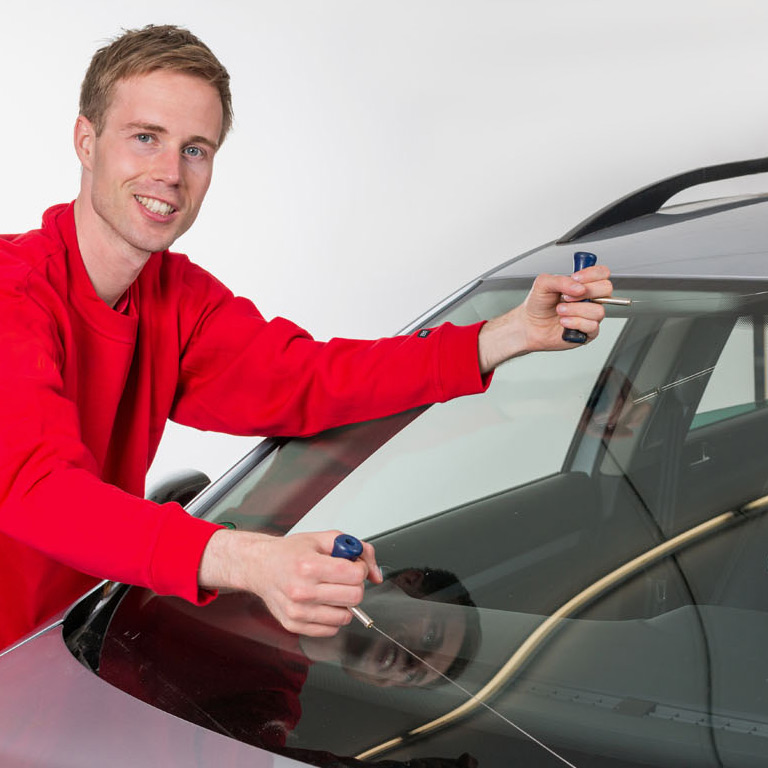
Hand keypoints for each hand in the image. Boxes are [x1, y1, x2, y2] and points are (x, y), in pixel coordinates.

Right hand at [199, 529, 381, 635]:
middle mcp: (302, 591)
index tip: (353, 565)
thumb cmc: (291, 552)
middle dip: (355, 585)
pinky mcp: (295, 625)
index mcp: (309, 566)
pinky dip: (333, 616)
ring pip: (345, 616)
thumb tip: (376, 574)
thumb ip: (358, 549)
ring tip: (332, 590)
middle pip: (354, 597)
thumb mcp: (324, 538)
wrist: (261, 566)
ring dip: (345, 603)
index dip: (360, 568)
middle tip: (344, 577)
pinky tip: (323, 602)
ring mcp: (298, 611)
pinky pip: (331, 629)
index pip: (355, 575)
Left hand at [477, 266, 611, 372]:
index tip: (576, 278)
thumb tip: (579, 287)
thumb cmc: (538, 305)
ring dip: (575, 310)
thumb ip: (561, 280)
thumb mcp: (543, 284)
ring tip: (560, 311)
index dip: (592, 274)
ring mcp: (591, 316)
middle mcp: (590, 299)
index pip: (602, 273)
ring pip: (598, 310)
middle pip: (606, 289)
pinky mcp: (588, 332)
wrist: (529, 325)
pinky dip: (575, 323)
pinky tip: (564, 322)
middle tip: (566, 296)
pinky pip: (592, 326)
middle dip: (585, 292)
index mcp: (583, 284)